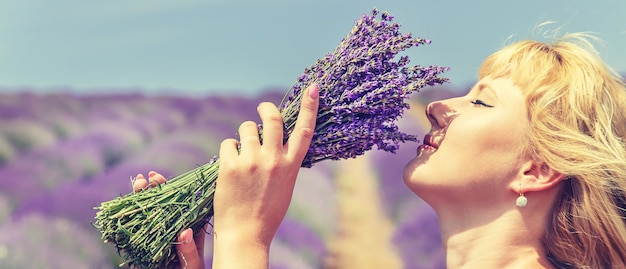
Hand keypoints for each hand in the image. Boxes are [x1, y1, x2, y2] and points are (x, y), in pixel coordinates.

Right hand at [133, 171, 205, 268]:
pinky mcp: (139, 250)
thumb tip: (185, 231)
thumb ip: (189, 251)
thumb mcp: (193, 266)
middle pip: (161, 206)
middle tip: (146, 177)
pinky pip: (132, 232)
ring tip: (138, 183)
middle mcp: (170, 231)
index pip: (179, 205)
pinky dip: (126, 220)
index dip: (170, 189)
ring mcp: (154, 238)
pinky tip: (122, 207)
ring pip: (145, 214)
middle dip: (152, 190)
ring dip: (140, 199)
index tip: (158, 177)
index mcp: (187, 231)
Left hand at [212, 84, 318, 267]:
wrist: (245, 234)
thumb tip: (273, 140)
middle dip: (267, 109)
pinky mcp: (231, 165)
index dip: (310, 106)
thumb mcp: (285, 186)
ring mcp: (252, 161)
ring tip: (242, 153)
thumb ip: (283, 162)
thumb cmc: (266, 212)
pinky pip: (229, 143)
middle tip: (263, 110)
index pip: (305, 130)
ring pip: (247, 128)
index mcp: (291, 166)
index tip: (313, 87)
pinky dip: (229, 150)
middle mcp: (274, 160)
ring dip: (244, 135)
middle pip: (273, 119)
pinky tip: (230, 166)